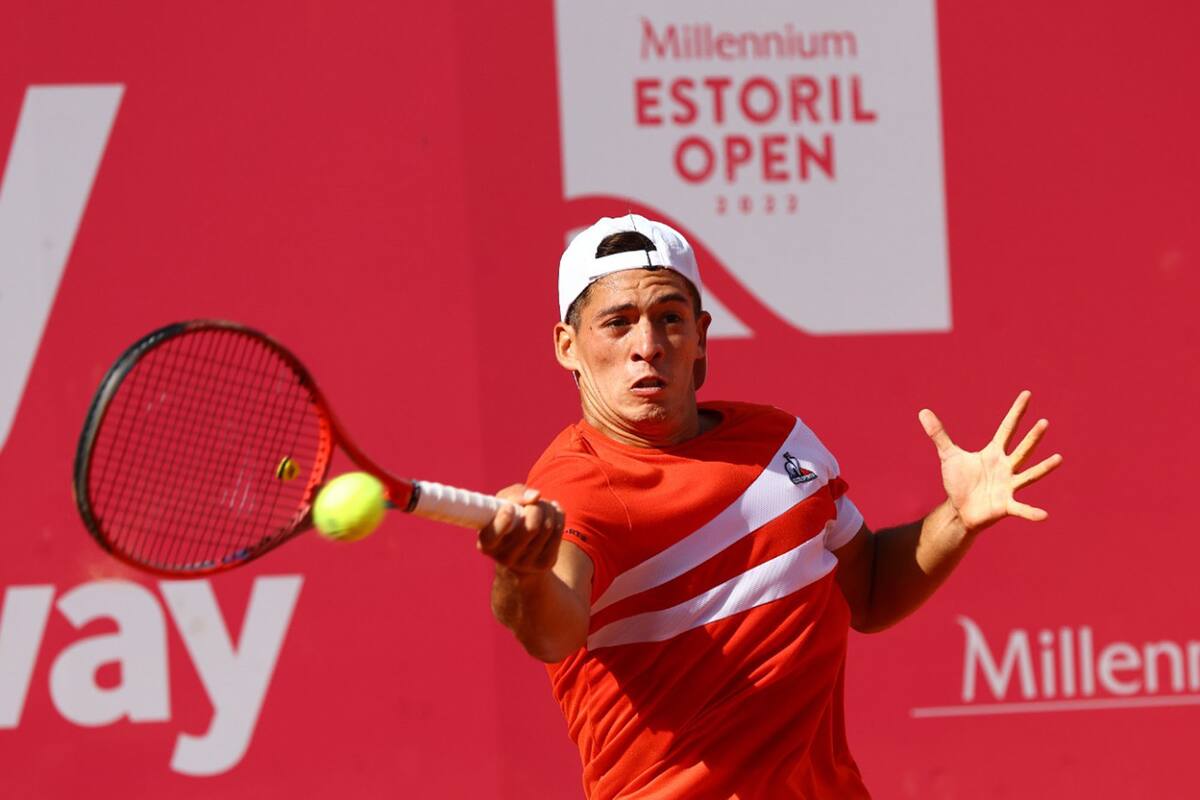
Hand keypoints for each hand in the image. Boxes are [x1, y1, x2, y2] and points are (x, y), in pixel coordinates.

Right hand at [477, 484, 564, 576]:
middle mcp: (505, 558)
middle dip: (536, 507)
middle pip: (531, 527)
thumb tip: (536, 496)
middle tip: (535, 502)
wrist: (521, 551)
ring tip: (545, 504)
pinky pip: (558, 532)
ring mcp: (526, 563)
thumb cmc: (509, 520)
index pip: (493, 535)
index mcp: (487, 544)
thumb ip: (514, 494)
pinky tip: (554, 511)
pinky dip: (558, 515)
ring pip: (547, 528)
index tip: (510, 507)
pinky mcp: (545, 563)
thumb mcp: (503, 504)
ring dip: (548, 508)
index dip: (504, 519)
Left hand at [919, 390, 1062, 534]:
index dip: (1016, 411)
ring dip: (1043, 468)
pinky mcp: (1006, 505)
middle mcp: (1005, 467)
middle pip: (1021, 449)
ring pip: (1029, 474)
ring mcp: (1008, 485)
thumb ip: (938, 434)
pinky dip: (1031, 512)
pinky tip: (1044, 515)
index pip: (1007, 428)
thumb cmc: (959, 481)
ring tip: (1058, 459)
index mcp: (993, 453)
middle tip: (1044, 422)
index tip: (1027, 394)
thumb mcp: (948, 455)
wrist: (959, 509)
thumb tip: (922, 411)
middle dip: (1032, 437)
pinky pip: (1021, 508)